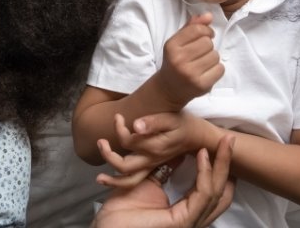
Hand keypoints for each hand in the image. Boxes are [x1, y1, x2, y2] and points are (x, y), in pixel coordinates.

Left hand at [91, 135, 236, 227]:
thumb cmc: (120, 213)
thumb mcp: (147, 184)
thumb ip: (164, 172)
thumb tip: (178, 154)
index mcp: (184, 212)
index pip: (211, 192)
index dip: (218, 170)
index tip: (219, 147)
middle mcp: (191, 219)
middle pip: (221, 193)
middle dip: (226, 165)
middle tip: (229, 140)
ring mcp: (189, 223)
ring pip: (216, 193)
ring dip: (221, 165)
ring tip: (222, 143)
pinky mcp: (182, 222)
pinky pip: (202, 195)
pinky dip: (205, 174)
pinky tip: (202, 156)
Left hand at [96, 112, 211, 184]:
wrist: (200, 137)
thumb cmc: (185, 124)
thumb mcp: (172, 118)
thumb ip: (153, 122)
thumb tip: (134, 125)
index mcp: (154, 146)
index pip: (128, 141)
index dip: (119, 128)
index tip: (118, 116)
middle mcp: (151, 159)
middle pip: (124, 165)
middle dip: (108, 156)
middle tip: (101, 142)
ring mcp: (152, 165)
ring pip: (129, 180)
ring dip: (112, 180)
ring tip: (99, 177)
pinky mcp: (153, 167)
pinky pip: (136, 180)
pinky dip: (121, 182)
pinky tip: (110, 178)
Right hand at [157, 13, 223, 107]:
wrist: (168, 89)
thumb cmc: (175, 61)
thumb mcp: (178, 42)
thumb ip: (192, 27)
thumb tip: (209, 15)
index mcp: (172, 46)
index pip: (197, 30)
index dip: (206, 30)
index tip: (206, 35)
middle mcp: (179, 60)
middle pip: (208, 43)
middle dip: (208, 46)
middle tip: (201, 53)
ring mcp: (190, 74)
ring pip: (215, 55)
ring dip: (212, 58)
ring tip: (203, 63)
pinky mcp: (201, 85)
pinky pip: (220, 69)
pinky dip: (217, 69)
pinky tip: (207, 72)